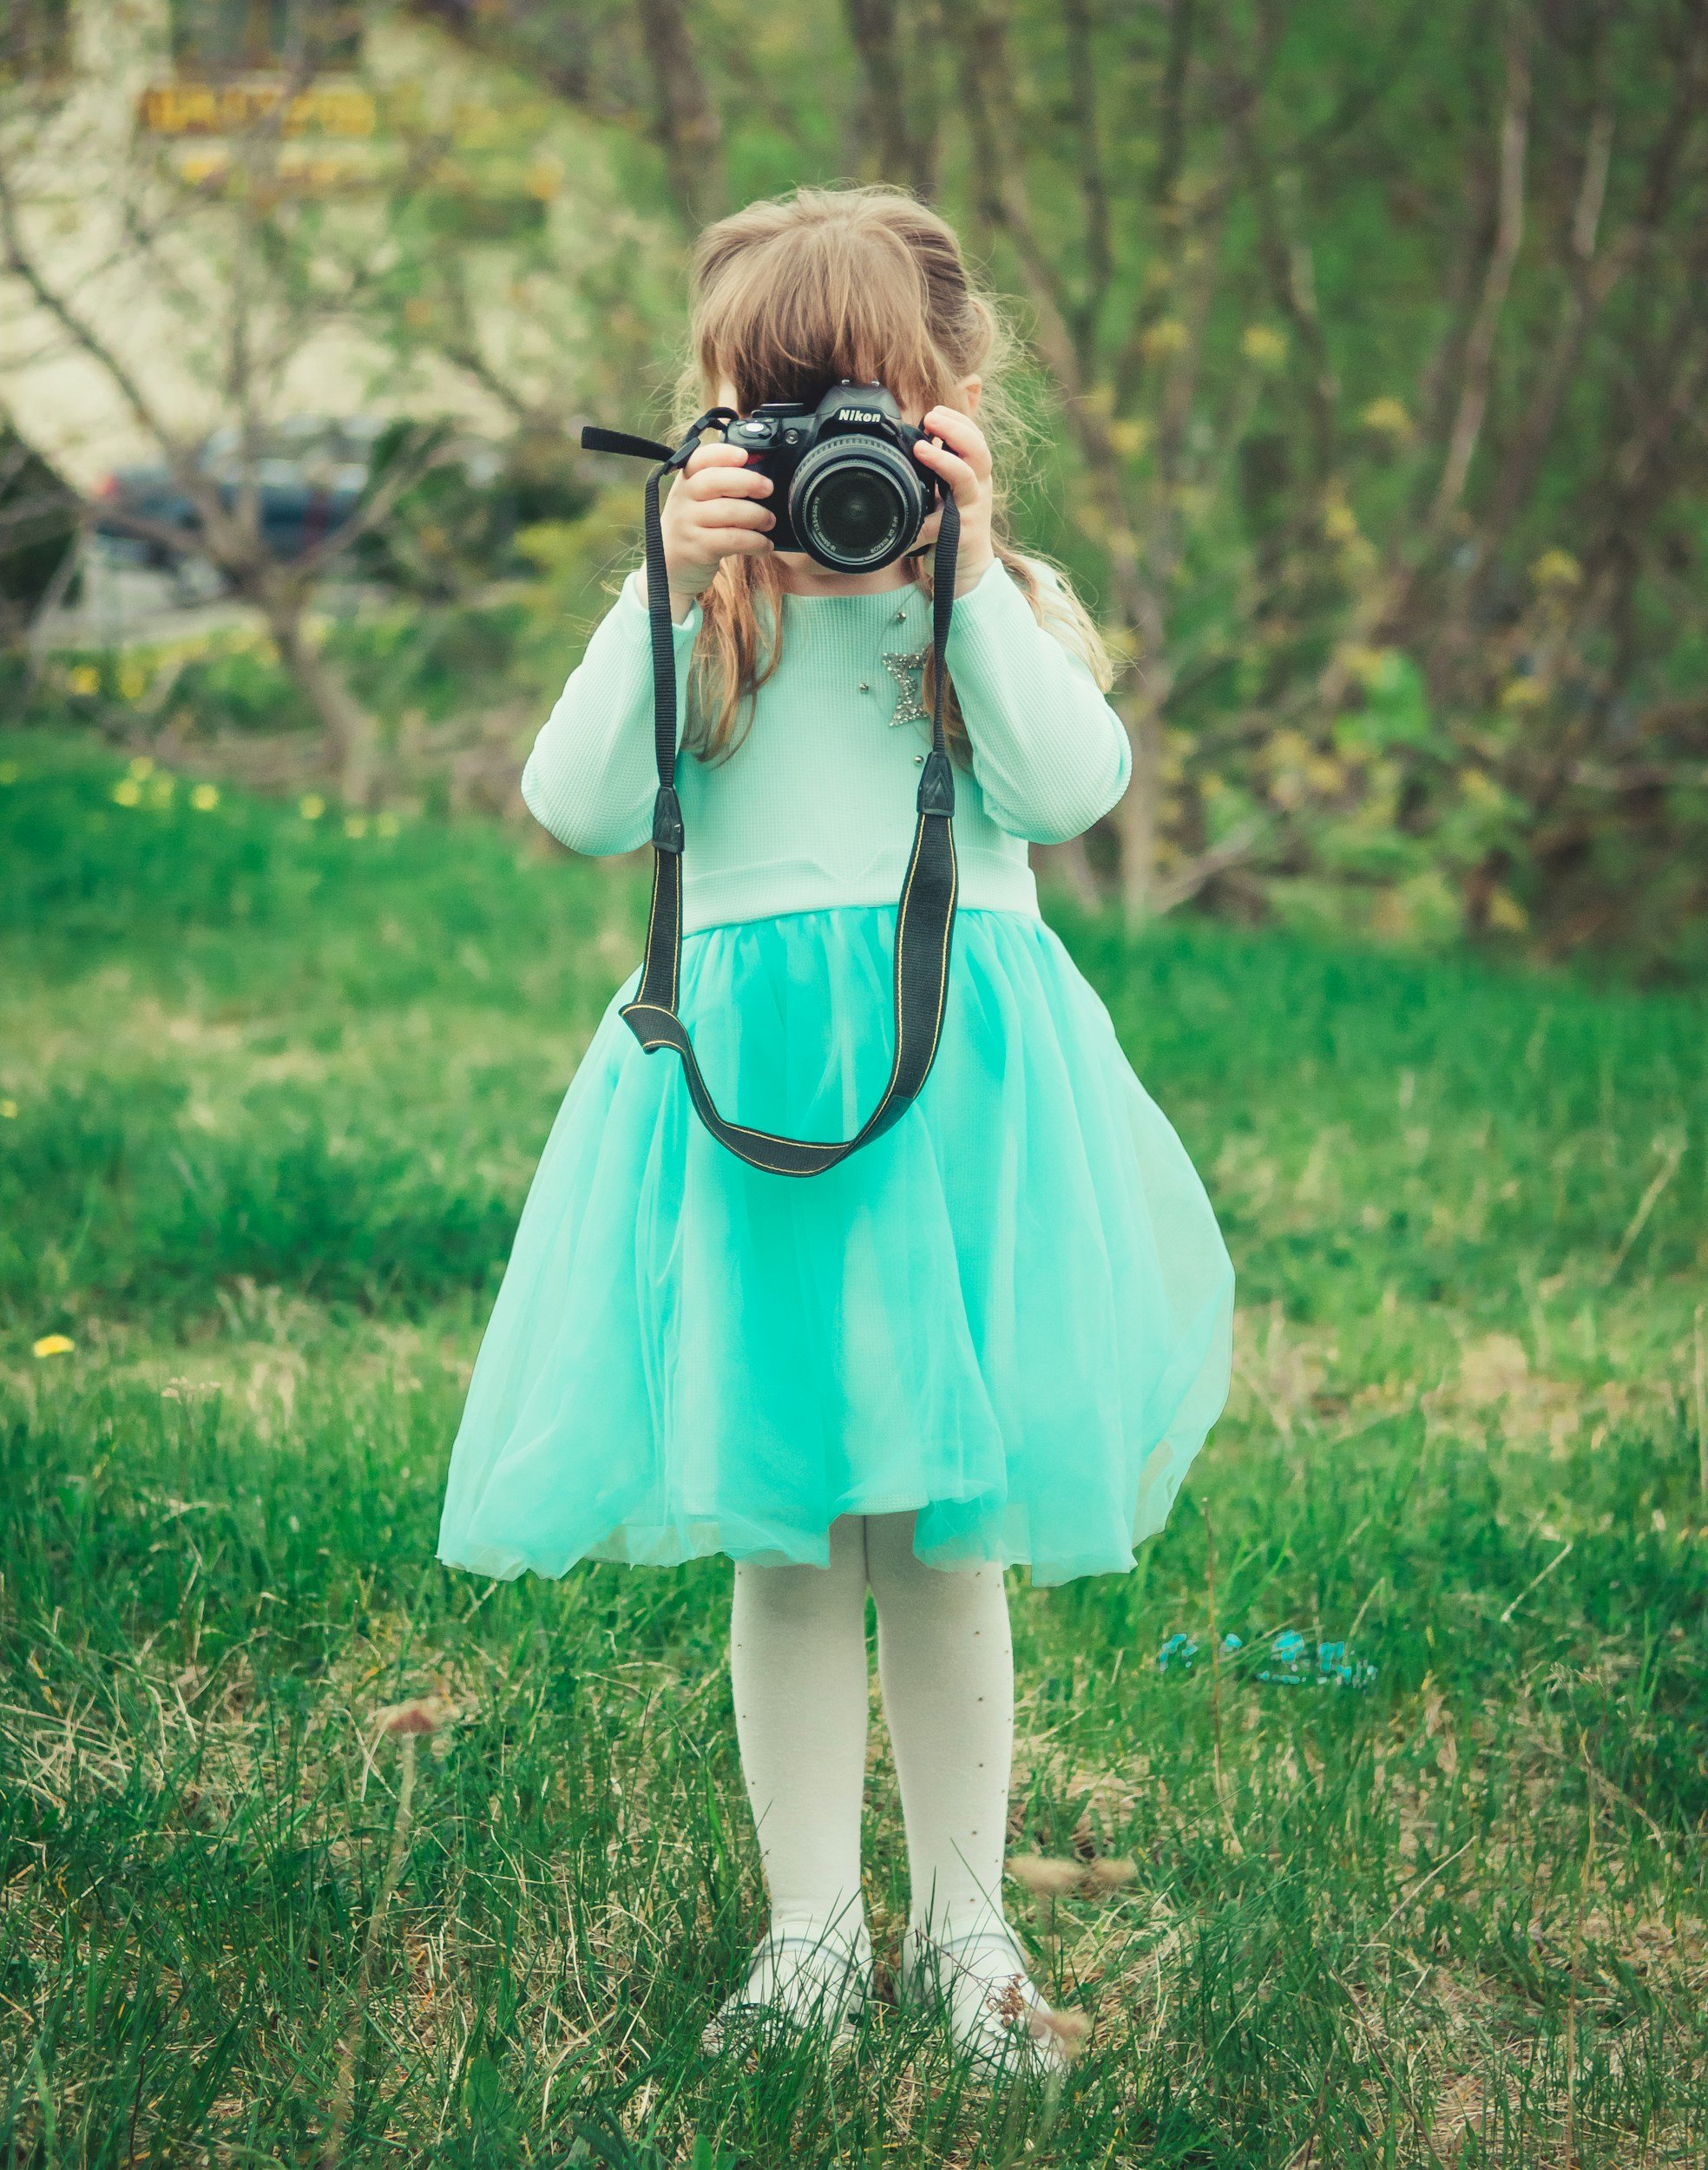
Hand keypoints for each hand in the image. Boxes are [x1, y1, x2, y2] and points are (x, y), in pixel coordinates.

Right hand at [650, 441, 774, 621]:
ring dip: (757, 515)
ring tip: (769, 522)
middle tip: (768, 489)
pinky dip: (755, 541)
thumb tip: (760, 476)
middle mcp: (682, 499)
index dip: (723, 453)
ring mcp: (687, 524)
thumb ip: (721, 488)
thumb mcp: (699, 504)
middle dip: (748, 481)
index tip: (744, 456)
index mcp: (685, 482)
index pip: (700, 459)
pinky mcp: (697, 548)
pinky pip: (732, 539)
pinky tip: (765, 545)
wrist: (671, 569)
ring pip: (728, 511)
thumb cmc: (695, 530)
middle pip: (715, 481)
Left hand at [910, 405, 996, 595]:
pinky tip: (910, 518)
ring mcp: (972, 510)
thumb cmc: (953, 526)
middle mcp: (978, 488)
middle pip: (978, 450)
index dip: (958, 420)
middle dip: (955, 429)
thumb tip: (909, 445)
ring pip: (965, 478)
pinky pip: (942, 522)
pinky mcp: (962, 534)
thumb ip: (937, 471)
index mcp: (975, 475)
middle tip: (930, 417)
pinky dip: (923, 520)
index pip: (974, 437)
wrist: (966, 568)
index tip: (935, 412)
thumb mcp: (948, 493)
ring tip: (921, 448)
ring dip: (943, 460)